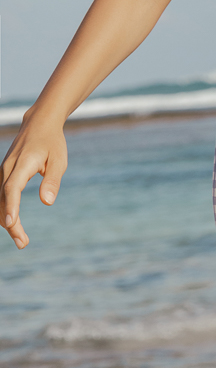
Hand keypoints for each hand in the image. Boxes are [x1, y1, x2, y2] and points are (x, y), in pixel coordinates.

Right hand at [0, 114, 67, 247]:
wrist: (39, 124)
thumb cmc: (52, 142)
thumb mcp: (59, 160)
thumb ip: (53, 181)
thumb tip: (48, 202)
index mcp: (22, 164)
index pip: (12, 188)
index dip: (11, 207)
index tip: (11, 225)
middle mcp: (8, 168)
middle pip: (4, 199)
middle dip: (11, 224)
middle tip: (23, 243)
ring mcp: (3, 171)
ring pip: (0, 200)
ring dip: (8, 221)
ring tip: (22, 240)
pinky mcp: (4, 174)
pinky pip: (2, 196)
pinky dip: (6, 211)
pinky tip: (13, 225)